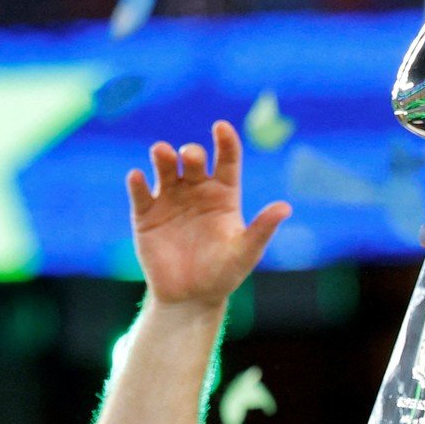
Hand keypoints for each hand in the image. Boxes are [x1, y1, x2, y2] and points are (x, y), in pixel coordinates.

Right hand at [127, 120, 290, 308]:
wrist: (191, 297)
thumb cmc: (224, 273)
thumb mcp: (246, 252)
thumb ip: (262, 229)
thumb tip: (286, 207)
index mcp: (224, 195)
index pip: (226, 161)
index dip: (225, 142)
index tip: (221, 126)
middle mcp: (196, 191)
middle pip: (193, 161)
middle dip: (191, 153)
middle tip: (190, 156)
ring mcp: (169, 200)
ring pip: (165, 169)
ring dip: (163, 157)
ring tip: (162, 152)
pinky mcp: (145, 215)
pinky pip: (140, 194)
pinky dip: (138, 183)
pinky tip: (138, 177)